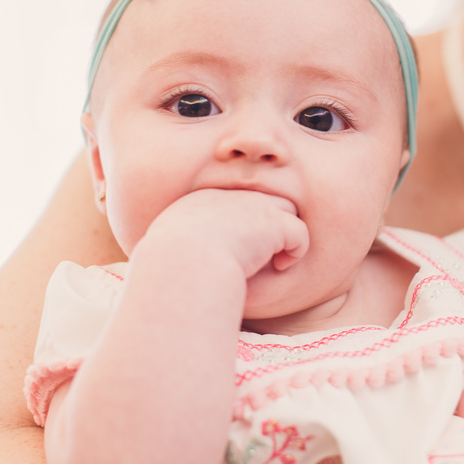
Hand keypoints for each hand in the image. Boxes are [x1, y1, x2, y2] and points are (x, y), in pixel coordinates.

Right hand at [145, 188, 309, 279]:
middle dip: (266, 224)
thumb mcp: (164, 251)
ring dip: (282, 234)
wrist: (183, 262)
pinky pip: (299, 232)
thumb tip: (167, 256)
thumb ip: (175, 245)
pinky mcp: (274, 221)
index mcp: (201, 201)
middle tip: (261, 252)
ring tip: (272, 259)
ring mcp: (254, 204)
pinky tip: (280, 266)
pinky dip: (295, 252)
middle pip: (260, 200)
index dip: (241, 224)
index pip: (233, 203)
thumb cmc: (170, 268)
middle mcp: (230, 195)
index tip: (237, 247)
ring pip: (284, 211)